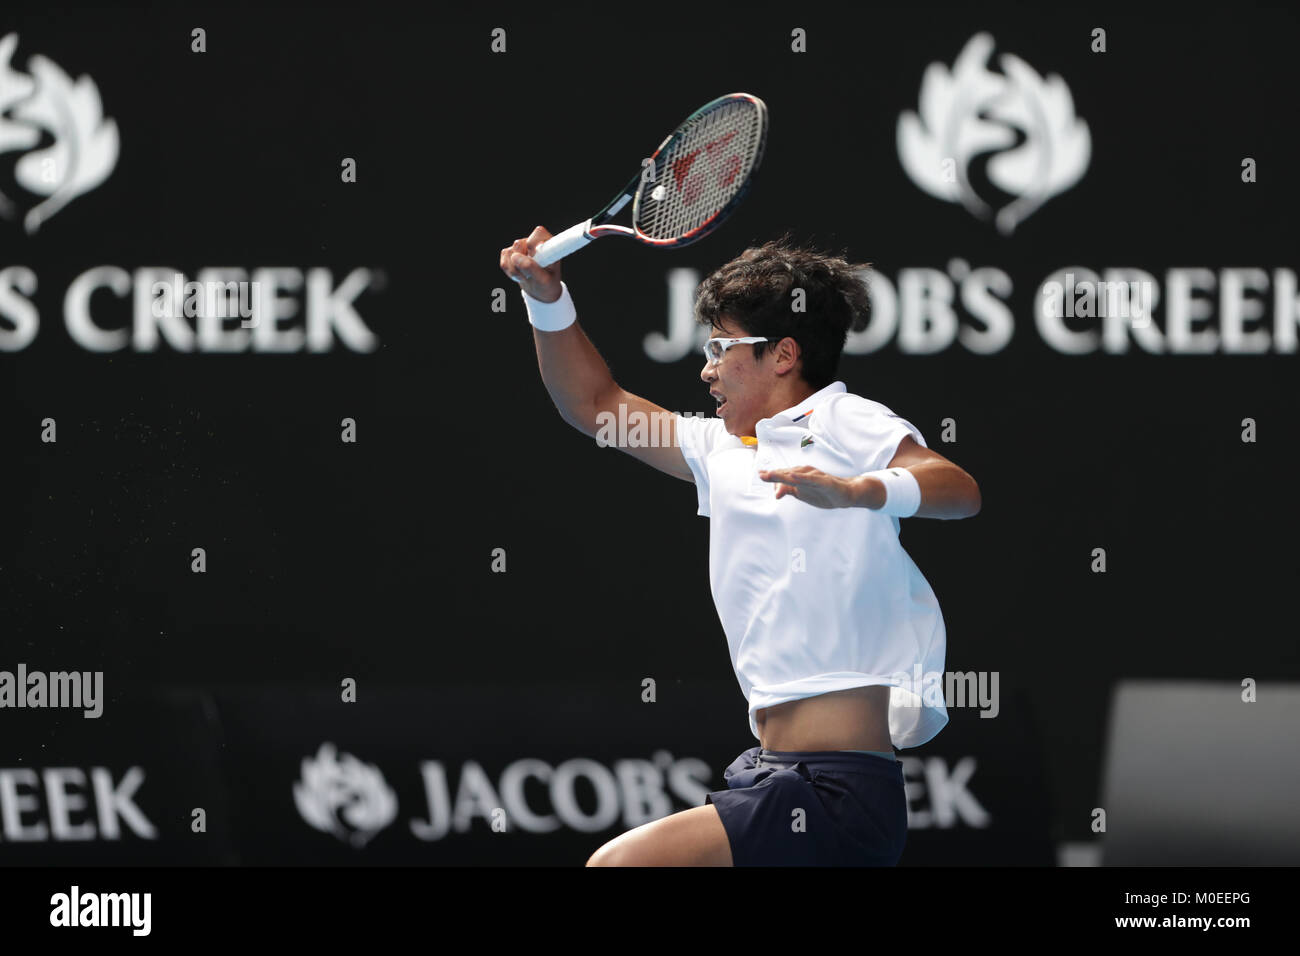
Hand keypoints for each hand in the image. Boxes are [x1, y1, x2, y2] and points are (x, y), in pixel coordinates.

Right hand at [500, 226, 562, 302]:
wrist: (540, 290)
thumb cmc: (547, 283)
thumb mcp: (544, 279)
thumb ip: (531, 267)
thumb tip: (515, 257)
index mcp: (548, 244)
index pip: (538, 232)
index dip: (533, 245)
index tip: (535, 258)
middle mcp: (533, 241)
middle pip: (518, 244)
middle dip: (521, 263)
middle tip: (530, 274)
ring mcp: (520, 246)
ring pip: (509, 253)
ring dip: (515, 270)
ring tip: (526, 277)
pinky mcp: (509, 253)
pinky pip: (504, 262)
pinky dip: (510, 273)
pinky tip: (519, 276)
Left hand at [758, 466, 883, 509]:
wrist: (846, 494)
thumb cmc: (823, 492)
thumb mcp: (803, 494)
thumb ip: (789, 491)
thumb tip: (775, 493)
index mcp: (801, 476)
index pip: (784, 474)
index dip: (772, 475)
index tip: (760, 474)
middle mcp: (807, 473)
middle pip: (788, 473)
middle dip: (775, 474)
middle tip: (761, 475)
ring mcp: (816, 476)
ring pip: (799, 474)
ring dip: (785, 474)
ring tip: (773, 474)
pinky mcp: (826, 482)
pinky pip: (813, 479)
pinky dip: (803, 477)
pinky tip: (794, 477)